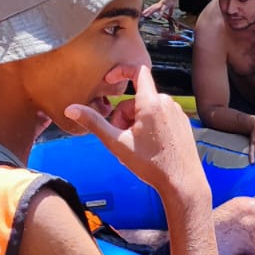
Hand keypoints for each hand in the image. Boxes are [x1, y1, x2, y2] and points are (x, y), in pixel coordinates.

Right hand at [64, 64, 207, 200]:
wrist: (182, 182)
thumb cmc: (152, 165)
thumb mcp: (117, 143)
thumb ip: (94, 122)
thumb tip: (71, 109)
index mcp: (151, 103)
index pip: (137, 71)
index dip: (120, 71)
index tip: (109, 79)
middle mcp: (167, 103)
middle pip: (137, 99)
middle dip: (124, 115)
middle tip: (122, 137)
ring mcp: (177, 113)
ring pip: (148, 109)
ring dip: (137, 122)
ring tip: (137, 145)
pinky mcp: (183, 123)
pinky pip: (161, 117)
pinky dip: (150, 127)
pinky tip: (150, 146)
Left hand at [142, 0, 177, 20]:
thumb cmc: (171, 0)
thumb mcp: (171, 7)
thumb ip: (170, 12)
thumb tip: (170, 16)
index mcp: (159, 5)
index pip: (152, 8)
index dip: (148, 10)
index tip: (144, 13)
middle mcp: (159, 5)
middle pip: (151, 8)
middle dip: (146, 11)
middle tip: (141, 14)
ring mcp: (161, 5)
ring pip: (154, 9)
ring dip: (149, 12)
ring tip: (146, 15)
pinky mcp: (165, 5)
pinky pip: (162, 10)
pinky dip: (160, 14)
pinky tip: (158, 18)